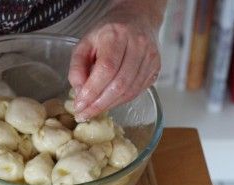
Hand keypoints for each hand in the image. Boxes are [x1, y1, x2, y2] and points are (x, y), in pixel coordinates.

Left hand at [68, 1, 163, 120]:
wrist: (136, 20)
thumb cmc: (107, 34)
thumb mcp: (84, 44)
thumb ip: (77, 68)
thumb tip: (79, 93)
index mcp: (117, 35)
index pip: (106, 69)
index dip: (92, 91)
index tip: (79, 105)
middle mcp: (138, 45)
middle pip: (119, 84)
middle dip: (99, 104)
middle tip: (84, 115)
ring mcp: (150, 57)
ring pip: (129, 91)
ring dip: (109, 105)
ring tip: (93, 111)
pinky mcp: (156, 68)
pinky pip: (137, 92)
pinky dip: (120, 101)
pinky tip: (107, 103)